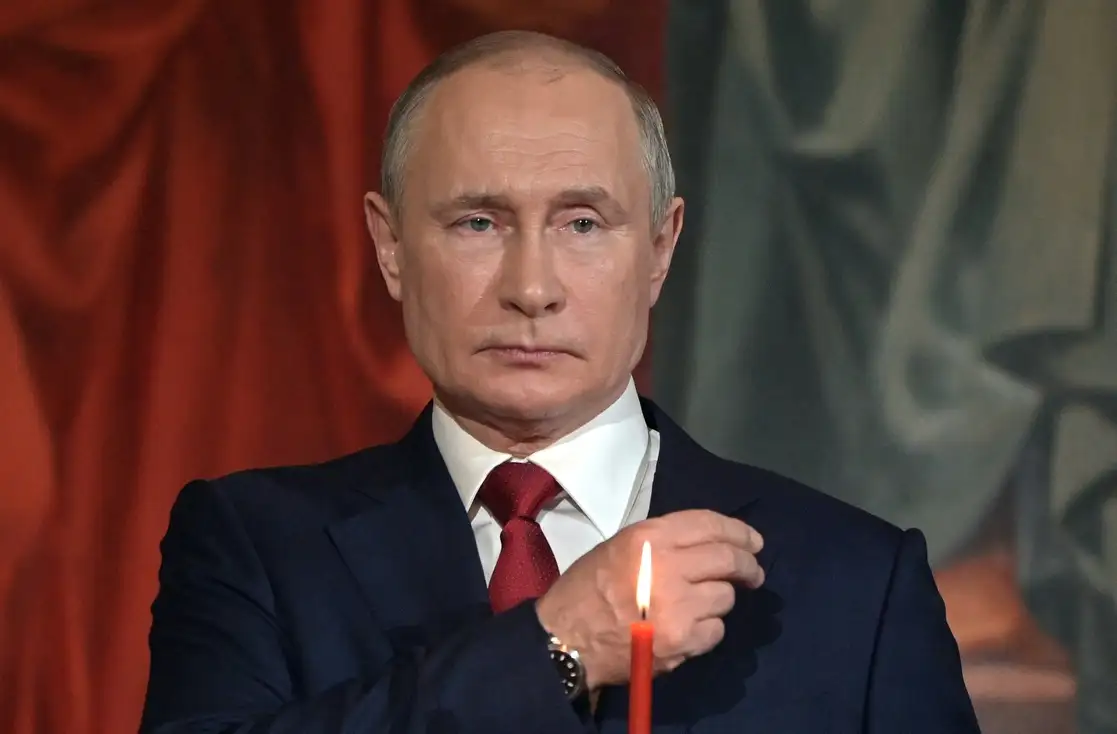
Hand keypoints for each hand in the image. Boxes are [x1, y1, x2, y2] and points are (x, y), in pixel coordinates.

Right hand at [535, 510, 764, 689]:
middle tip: (752, 573)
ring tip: (702, 604)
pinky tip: (689, 628)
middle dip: (748, 565)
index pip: (710, 524)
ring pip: (726, 597)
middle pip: (728, 559)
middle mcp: (669, 566)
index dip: (739, 531)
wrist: (567, 639)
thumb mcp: (619, 546)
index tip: (754, 541)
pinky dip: (708, 629)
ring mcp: (679, 606)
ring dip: (720, 599)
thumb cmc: (587, 589)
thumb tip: (707, 545)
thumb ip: (663, 542)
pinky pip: (716, 630)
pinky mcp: (683, 640)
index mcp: (650, 537)